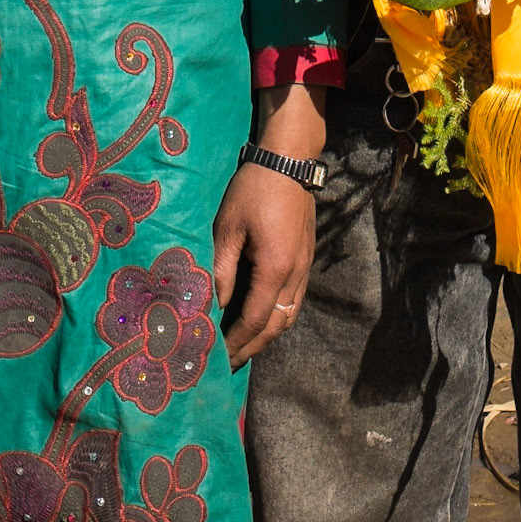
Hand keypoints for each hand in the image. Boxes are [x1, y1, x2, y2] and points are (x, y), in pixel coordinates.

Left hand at [212, 163, 314, 371]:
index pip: (254, 320)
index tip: (218, 360)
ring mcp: (305, 266)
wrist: (289, 159)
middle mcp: (295, 275)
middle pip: (276, 326)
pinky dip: (278, 316)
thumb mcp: (229, 228)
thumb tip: (214, 305)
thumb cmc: (254, 190)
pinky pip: (294, 300)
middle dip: (252, 347)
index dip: (236, 343)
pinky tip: (261, 314)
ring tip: (244, 344)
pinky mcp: (306, 257)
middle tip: (229, 362)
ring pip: (289, 315)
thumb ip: (222, 270)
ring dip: (267, 334)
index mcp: (275, 270)